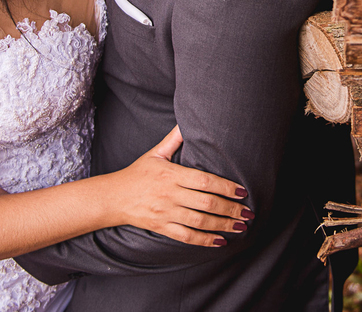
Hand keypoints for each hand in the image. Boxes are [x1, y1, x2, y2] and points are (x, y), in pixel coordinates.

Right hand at [103, 126, 251, 246]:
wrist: (113, 198)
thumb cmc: (137, 173)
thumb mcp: (155, 153)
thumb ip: (174, 139)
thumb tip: (187, 120)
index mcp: (171, 174)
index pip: (204, 181)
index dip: (225, 187)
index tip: (242, 191)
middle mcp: (170, 195)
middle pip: (206, 203)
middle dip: (230, 208)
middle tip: (249, 212)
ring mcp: (165, 213)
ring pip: (199, 221)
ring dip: (223, 225)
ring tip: (241, 226)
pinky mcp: (161, 227)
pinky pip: (187, 236)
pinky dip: (205, 240)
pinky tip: (220, 241)